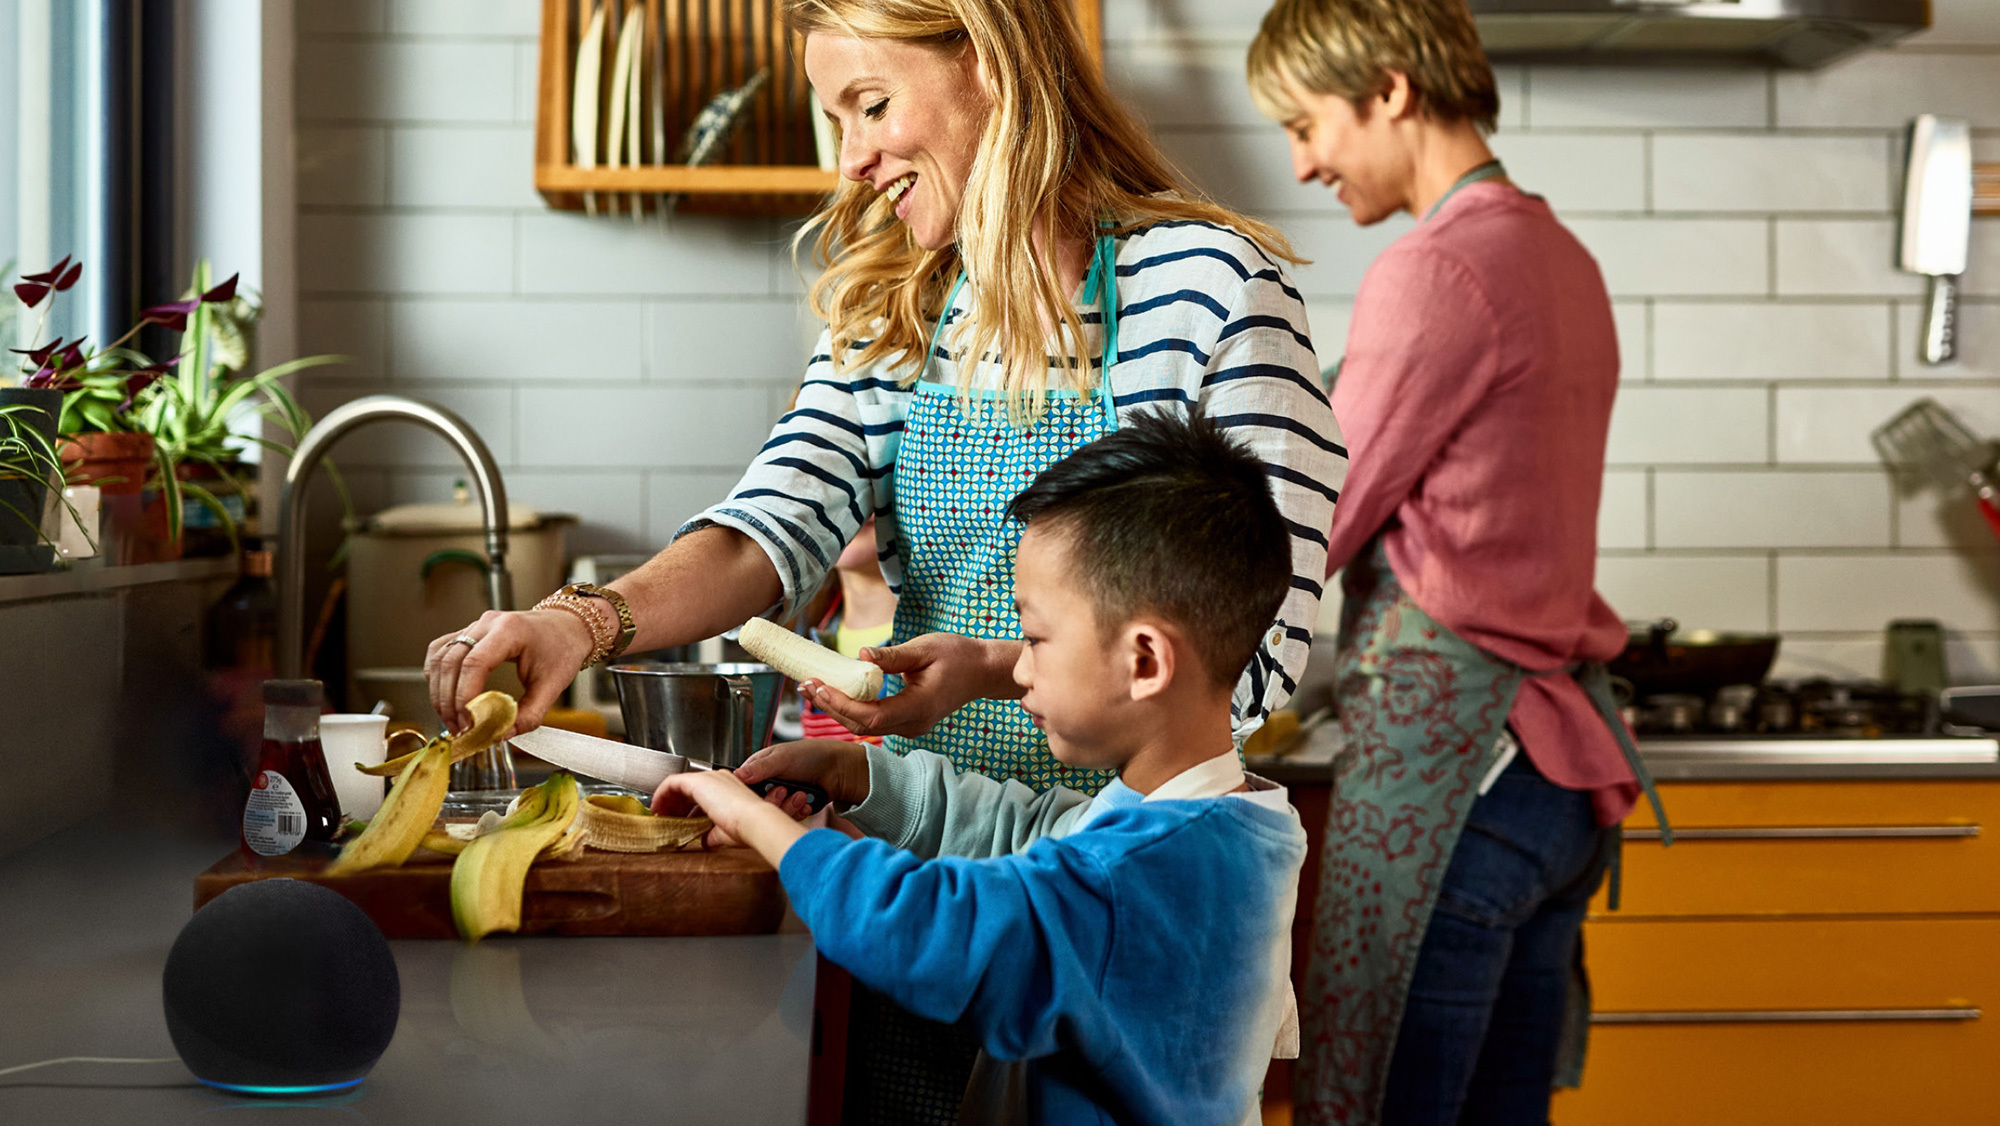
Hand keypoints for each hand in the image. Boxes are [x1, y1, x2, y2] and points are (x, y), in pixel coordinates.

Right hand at [424, 608, 593, 735]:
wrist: (567, 626)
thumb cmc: (562, 648)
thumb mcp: (553, 685)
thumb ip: (530, 714)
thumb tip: (502, 735)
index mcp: (510, 631)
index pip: (474, 663)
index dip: (465, 696)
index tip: (467, 721)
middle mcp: (487, 624)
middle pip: (451, 662)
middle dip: (449, 700)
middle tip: (458, 728)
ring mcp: (475, 626)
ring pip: (440, 657)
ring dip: (439, 691)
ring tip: (452, 719)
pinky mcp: (468, 633)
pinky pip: (441, 652)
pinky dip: (437, 676)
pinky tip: (444, 696)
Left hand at [653, 769, 808, 862]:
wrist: (754, 821)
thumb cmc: (747, 827)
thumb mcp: (725, 832)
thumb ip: (712, 835)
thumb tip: (705, 842)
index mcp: (727, 788)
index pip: (700, 794)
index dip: (685, 807)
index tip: (677, 820)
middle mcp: (717, 779)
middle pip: (688, 788)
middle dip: (674, 804)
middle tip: (665, 818)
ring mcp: (708, 778)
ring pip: (678, 784)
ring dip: (666, 800)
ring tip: (659, 815)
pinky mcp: (698, 781)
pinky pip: (672, 782)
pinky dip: (662, 794)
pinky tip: (657, 807)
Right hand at [734, 739, 872, 815]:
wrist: (839, 770)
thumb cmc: (811, 755)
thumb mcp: (782, 757)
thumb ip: (759, 767)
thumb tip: (736, 775)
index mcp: (759, 768)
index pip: (742, 786)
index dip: (747, 794)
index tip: (757, 795)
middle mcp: (767, 784)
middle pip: (757, 804)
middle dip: (772, 801)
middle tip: (784, 791)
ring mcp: (780, 798)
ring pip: (773, 813)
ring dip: (788, 807)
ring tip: (801, 795)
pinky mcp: (792, 809)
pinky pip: (788, 818)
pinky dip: (798, 812)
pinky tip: (807, 803)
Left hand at [802, 633, 1023, 738]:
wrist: (982, 672)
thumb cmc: (958, 656)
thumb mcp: (925, 648)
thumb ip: (892, 656)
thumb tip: (861, 654)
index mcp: (919, 707)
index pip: (870, 716)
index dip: (841, 704)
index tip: (818, 685)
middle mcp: (913, 724)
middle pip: (861, 727)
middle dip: (830, 707)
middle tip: (805, 685)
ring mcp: (910, 727)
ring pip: (865, 727)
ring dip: (837, 709)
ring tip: (812, 688)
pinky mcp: (907, 722)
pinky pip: (874, 721)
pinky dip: (851, 708)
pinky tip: (835, 692)